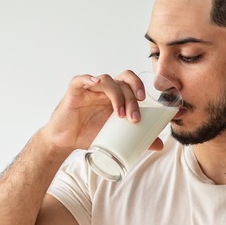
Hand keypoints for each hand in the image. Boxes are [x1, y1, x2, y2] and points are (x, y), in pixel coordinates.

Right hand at [38, 71, 162, 152]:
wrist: (65, 141)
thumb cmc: (89, 134)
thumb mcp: (115, 136)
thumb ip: (137, 138)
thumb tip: (160, 145)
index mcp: (116, 96)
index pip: (132, 83)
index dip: (142, 87)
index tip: (150, 102)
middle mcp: (105, 89)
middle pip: (124, 82)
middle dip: (133, 99)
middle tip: (135, 118)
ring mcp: (90, 88)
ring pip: (108, 80)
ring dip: (118, 96)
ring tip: (121, 116)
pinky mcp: (75, 91)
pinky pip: (81, 79)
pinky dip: (89, 79)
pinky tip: (95, 83)